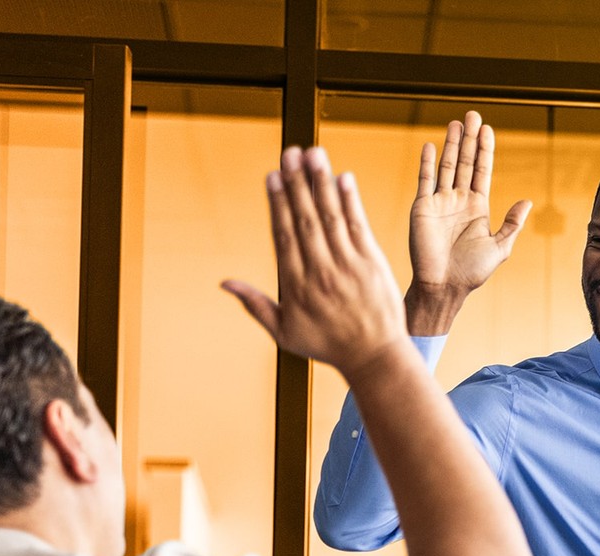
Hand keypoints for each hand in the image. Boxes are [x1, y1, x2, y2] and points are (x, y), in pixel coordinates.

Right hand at [222, 147, 408, 380]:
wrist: (375, 358)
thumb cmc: (327, 345)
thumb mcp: (285, 332)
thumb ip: (255, 305)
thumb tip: (224, 283)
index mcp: (296, 286)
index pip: (284, 236)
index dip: (278, 204)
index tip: (272, 176)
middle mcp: (321, 273)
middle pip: (306, 220)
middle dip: (297, 184)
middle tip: (290, 153)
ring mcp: (348, 267)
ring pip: (331, 218)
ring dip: (322, 184)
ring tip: (314, 154)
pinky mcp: (372, 264)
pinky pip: (358, 227)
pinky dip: (351, 202)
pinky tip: (343, 178)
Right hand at [406, 111, 531, 332]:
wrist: (444, 286)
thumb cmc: (472, 272)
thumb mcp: (499, 247)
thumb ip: (512, 224)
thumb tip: (527, 201)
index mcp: (478, 208)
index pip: (482, 171)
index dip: (485, 150)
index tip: (488, 129)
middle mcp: (459, 200)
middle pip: (465, 162)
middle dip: (469, 139)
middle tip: (473, 114)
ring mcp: (440, 202)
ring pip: (447, 166)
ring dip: (451, 144)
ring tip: (456, 122)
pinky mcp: (422, 207)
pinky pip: (426, 180)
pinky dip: (428, 162)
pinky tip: (432, 145)